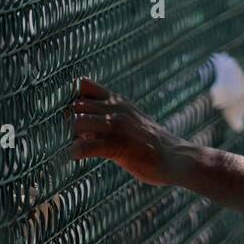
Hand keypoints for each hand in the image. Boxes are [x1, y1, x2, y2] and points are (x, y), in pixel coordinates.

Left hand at [67, 77, 192, 185]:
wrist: (177, 158)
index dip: (69, 98)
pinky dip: (74, 153)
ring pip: (76, 123)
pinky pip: (83, 148)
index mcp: (118, 101)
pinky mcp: (117, 146)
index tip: (68, 113)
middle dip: (66, 121)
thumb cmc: (152, 143)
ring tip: (74, 148)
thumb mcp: (132, 119)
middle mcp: (115, 109)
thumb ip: (108, 116)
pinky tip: (75, 158)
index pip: (82, 85)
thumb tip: (79, 126)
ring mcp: (116, 127)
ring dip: (69, 137)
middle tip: (68, 136)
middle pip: (74, 105)